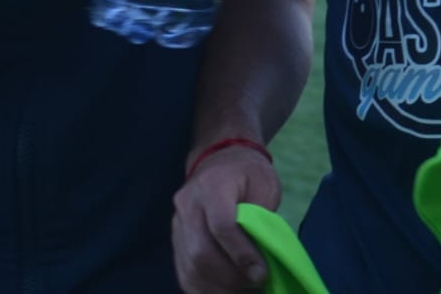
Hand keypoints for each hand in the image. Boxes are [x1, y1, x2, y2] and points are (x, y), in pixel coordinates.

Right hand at [172, 148, 280, 292]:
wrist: (219, 160)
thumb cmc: (248, 173)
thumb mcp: (265, 185)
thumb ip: (262, 218)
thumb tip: (261, 259)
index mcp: (212, 185)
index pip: (222, 226)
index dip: (242, 254)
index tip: (261, 273)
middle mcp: (188, 205)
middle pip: (201, 252)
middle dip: (230, 278)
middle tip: (255, 285)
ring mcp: (177, 224)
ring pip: (190, 268)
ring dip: (218, 288)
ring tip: (242, 290)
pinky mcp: (176, 240)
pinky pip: (184, 273)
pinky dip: (204, 289)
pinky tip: (224, 292)